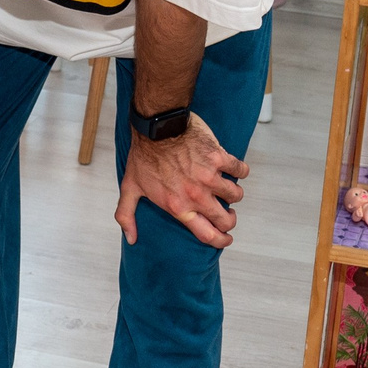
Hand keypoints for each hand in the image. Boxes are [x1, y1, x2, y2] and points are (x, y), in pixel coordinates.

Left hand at [116, 114, 247, 247]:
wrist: (157, 126)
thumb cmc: (143, 156)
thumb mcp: (130, 188)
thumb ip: (127, 215)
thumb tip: (130, 238)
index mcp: (178, 207)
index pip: (207, 234)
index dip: (221, 241)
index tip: (226, 239)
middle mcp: (197, 196)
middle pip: (226, 220)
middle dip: (229, 220)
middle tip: (227, 214)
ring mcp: (210, 177)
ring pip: (236, 195)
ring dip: (233, 194)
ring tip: (225, 189)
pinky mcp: (219, 158)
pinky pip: (241, 170)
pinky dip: (240, 171)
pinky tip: (233, 169)